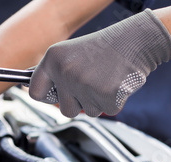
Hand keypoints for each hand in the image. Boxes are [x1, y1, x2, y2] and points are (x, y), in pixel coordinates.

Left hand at [29, 9, 170, 117]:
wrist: (135, 40)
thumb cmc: (104, 49)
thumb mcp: (70, 53)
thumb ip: (53, 73)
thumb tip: (36, 91)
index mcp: (52, 59)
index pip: (35, 93)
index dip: (47, 97)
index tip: (56, 95)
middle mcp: (65, 72)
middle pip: (65, 110)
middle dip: (78, 102)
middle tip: (91, 82)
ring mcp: (84, 85)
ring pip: (86, 112)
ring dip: (97, 101)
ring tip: (104, 79)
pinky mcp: (104, 96)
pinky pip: (105, 111)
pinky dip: (113, 102)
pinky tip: (115, 83)